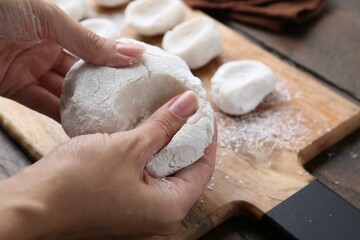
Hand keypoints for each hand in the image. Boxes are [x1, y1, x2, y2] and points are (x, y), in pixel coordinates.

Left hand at [0, 0, 143, 120]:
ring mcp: (28, 69)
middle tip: (125, 106)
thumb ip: (89, 41)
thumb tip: (133, 52)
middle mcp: (45, 49)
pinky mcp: (11, 87)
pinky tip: (81, 124)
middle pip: (80, 76)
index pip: (92, 51)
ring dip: (83, 107)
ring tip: (108, 121)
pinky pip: (42, 104)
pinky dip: (60, 115)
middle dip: (100, 91)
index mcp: (56, 28)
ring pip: (63, 93)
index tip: (136, 80)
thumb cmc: (0, 5)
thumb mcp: (49, 18)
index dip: (113, 65)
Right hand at [0, 91, 216, 238]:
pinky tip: (142, 132)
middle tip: (185, 109)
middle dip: (187, 138)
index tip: (204, 111)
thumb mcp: (128, 148)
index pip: (205, 167)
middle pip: (186, 170)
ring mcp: (139, 212)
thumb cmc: (77, 184)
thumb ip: (163, 126)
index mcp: (170, 207)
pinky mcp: (122, 204)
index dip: (208, 136)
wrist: (31, 206)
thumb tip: (190, 104)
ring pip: (164, 172)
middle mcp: (159, 215)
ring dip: (165, 144)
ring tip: (165, 115)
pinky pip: (145, 176)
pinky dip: (147, 154)